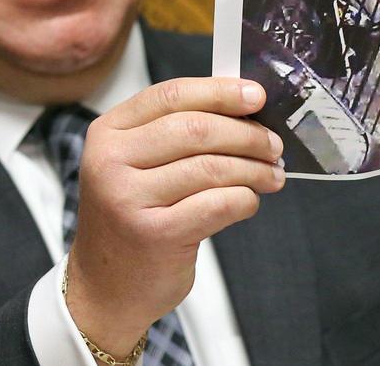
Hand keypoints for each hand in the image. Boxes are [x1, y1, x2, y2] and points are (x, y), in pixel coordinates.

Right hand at [65, 77, 283, 355]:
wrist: (105, 287)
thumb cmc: (133, 217)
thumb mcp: (137, 165)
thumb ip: (177, 132)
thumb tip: (245, 109)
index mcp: (108, 132)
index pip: (171, 95)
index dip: (220, 92)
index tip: (257, 96)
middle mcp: (111, 161)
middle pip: (196, 128)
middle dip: (246, 134)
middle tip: (273, 145)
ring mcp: (129, 199)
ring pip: (212, 166)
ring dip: (254, 169)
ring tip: (272, 174)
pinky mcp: (156, 235)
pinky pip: (219, 204)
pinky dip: (245, 199)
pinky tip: (249, 201)